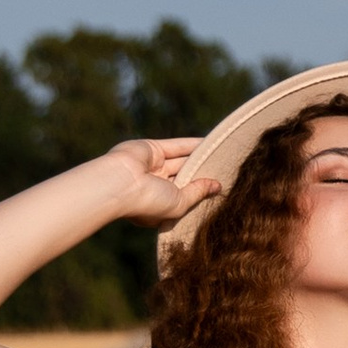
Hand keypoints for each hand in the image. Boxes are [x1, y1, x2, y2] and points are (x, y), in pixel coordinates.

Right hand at [106, 138, 223, 229]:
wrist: (120, 184)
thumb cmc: (148, 203)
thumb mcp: (179, 203)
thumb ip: (198, 193)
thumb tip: (217, 186)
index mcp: (158, 204)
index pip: (183, 197)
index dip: (200, 193)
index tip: (221, 189)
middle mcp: (154, 185)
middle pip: (184, 177)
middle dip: (202, 174)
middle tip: (227, 170)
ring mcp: (152, 166)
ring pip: (181, 160)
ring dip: (200, 157)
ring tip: (223, 155)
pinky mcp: (151, 148)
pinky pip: (177, 146)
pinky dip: (193, 144)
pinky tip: (211, 142)